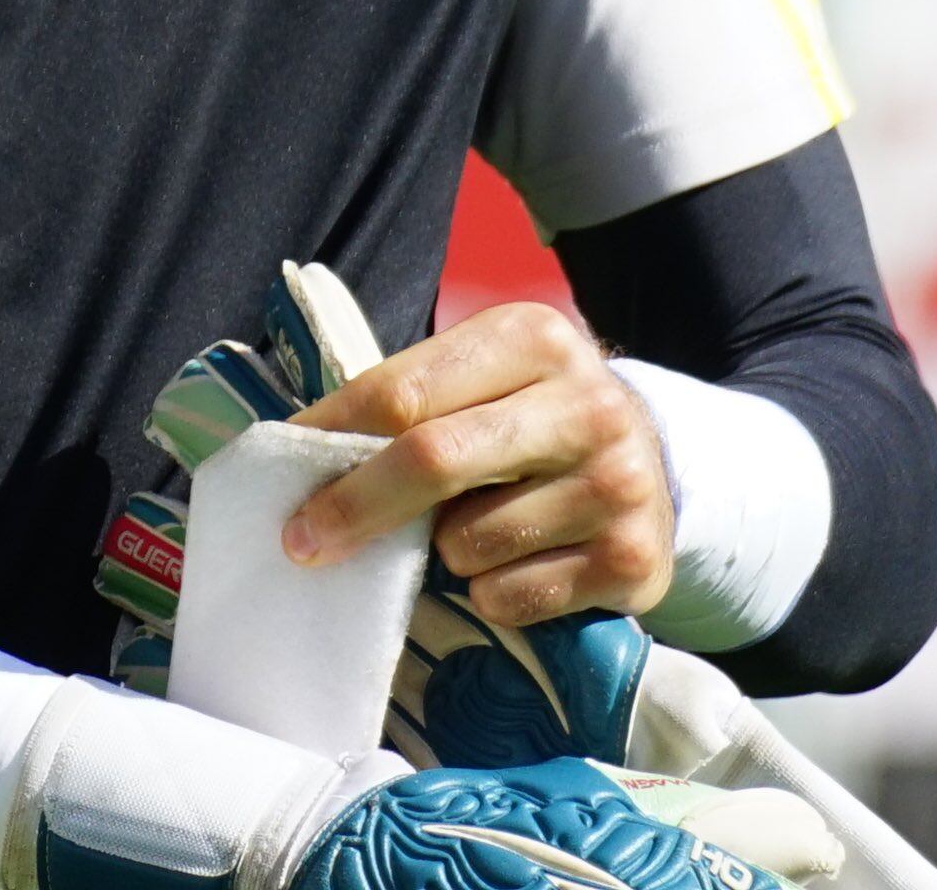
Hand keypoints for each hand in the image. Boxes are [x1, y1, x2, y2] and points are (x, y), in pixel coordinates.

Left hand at [281, 303, 675, 625]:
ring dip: (445, 551)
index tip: (284, 478)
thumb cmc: (528, 420)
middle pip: (434, 457)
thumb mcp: (479, 382)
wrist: (652, 465)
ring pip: (466, 541)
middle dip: (356, 506)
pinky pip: (507, 597)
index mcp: (533, 338)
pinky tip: (524, 561)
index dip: (332, 436)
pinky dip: (491, 592)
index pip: (405, 390)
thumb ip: (402, 405)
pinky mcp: (630, 559)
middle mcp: (586, 404)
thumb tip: (293, 452)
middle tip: (304, 543)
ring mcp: (616, 483)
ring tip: (482, 527)